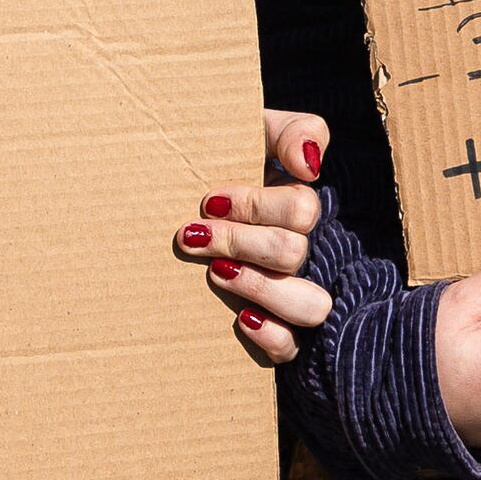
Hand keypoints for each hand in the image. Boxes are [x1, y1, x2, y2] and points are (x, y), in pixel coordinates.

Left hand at [178, 111, 337, 366]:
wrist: (170, 202)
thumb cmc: (220, 166)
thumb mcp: (255, 132)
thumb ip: (293, 131)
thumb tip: (309, 166)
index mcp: (297, 206)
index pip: (302, 210)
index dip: (256, 206)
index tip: (209, 202)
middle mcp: (300, 251)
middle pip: (293, 252)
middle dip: (238, 241)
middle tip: (192, 234)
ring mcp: (291, 294)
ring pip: (310, 305)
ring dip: (260, 287)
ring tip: (215, 273)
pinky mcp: (277, 333)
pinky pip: (293, 348)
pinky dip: (272, 335)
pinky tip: (241, 318)